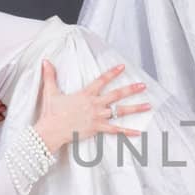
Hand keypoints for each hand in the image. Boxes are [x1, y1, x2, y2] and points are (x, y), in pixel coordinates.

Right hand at [33, 60, 149, 153]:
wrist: (51, 130)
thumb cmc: (51, 112)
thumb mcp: (50, 92)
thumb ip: (50, 76)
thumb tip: (45, 61)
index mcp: (85, 94)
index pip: (101, 80)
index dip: (112, 73)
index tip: (123, 67)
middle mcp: (94, 104)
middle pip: (116, 95)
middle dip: (131, 89)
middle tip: (143, 85)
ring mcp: (97, 116)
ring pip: (120, 111)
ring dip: (135, 108)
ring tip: (148, 106)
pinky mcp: (98, 128)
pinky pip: (115, 130)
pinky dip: (127, 131)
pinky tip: (139, 132)